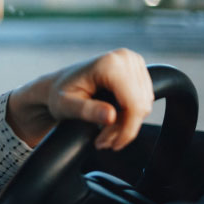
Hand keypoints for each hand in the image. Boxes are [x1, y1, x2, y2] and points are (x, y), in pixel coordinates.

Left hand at [6, 48, 153, 150]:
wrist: (60, 84)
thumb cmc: (60, 94)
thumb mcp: (66, 106)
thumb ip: (87, 111)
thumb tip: (111, 116)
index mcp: (109, 64)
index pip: (134, 104)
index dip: (127, 129)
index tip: (112, 144)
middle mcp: (125, 58)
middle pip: (140, 106)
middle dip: (124, 129)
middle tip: (102, 140)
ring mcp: (133, 62)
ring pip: (143, 106)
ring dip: (126, 124)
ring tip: (103, 132)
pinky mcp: (137, 70)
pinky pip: (143, 100)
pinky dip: (129, 115)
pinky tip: (111, 120)